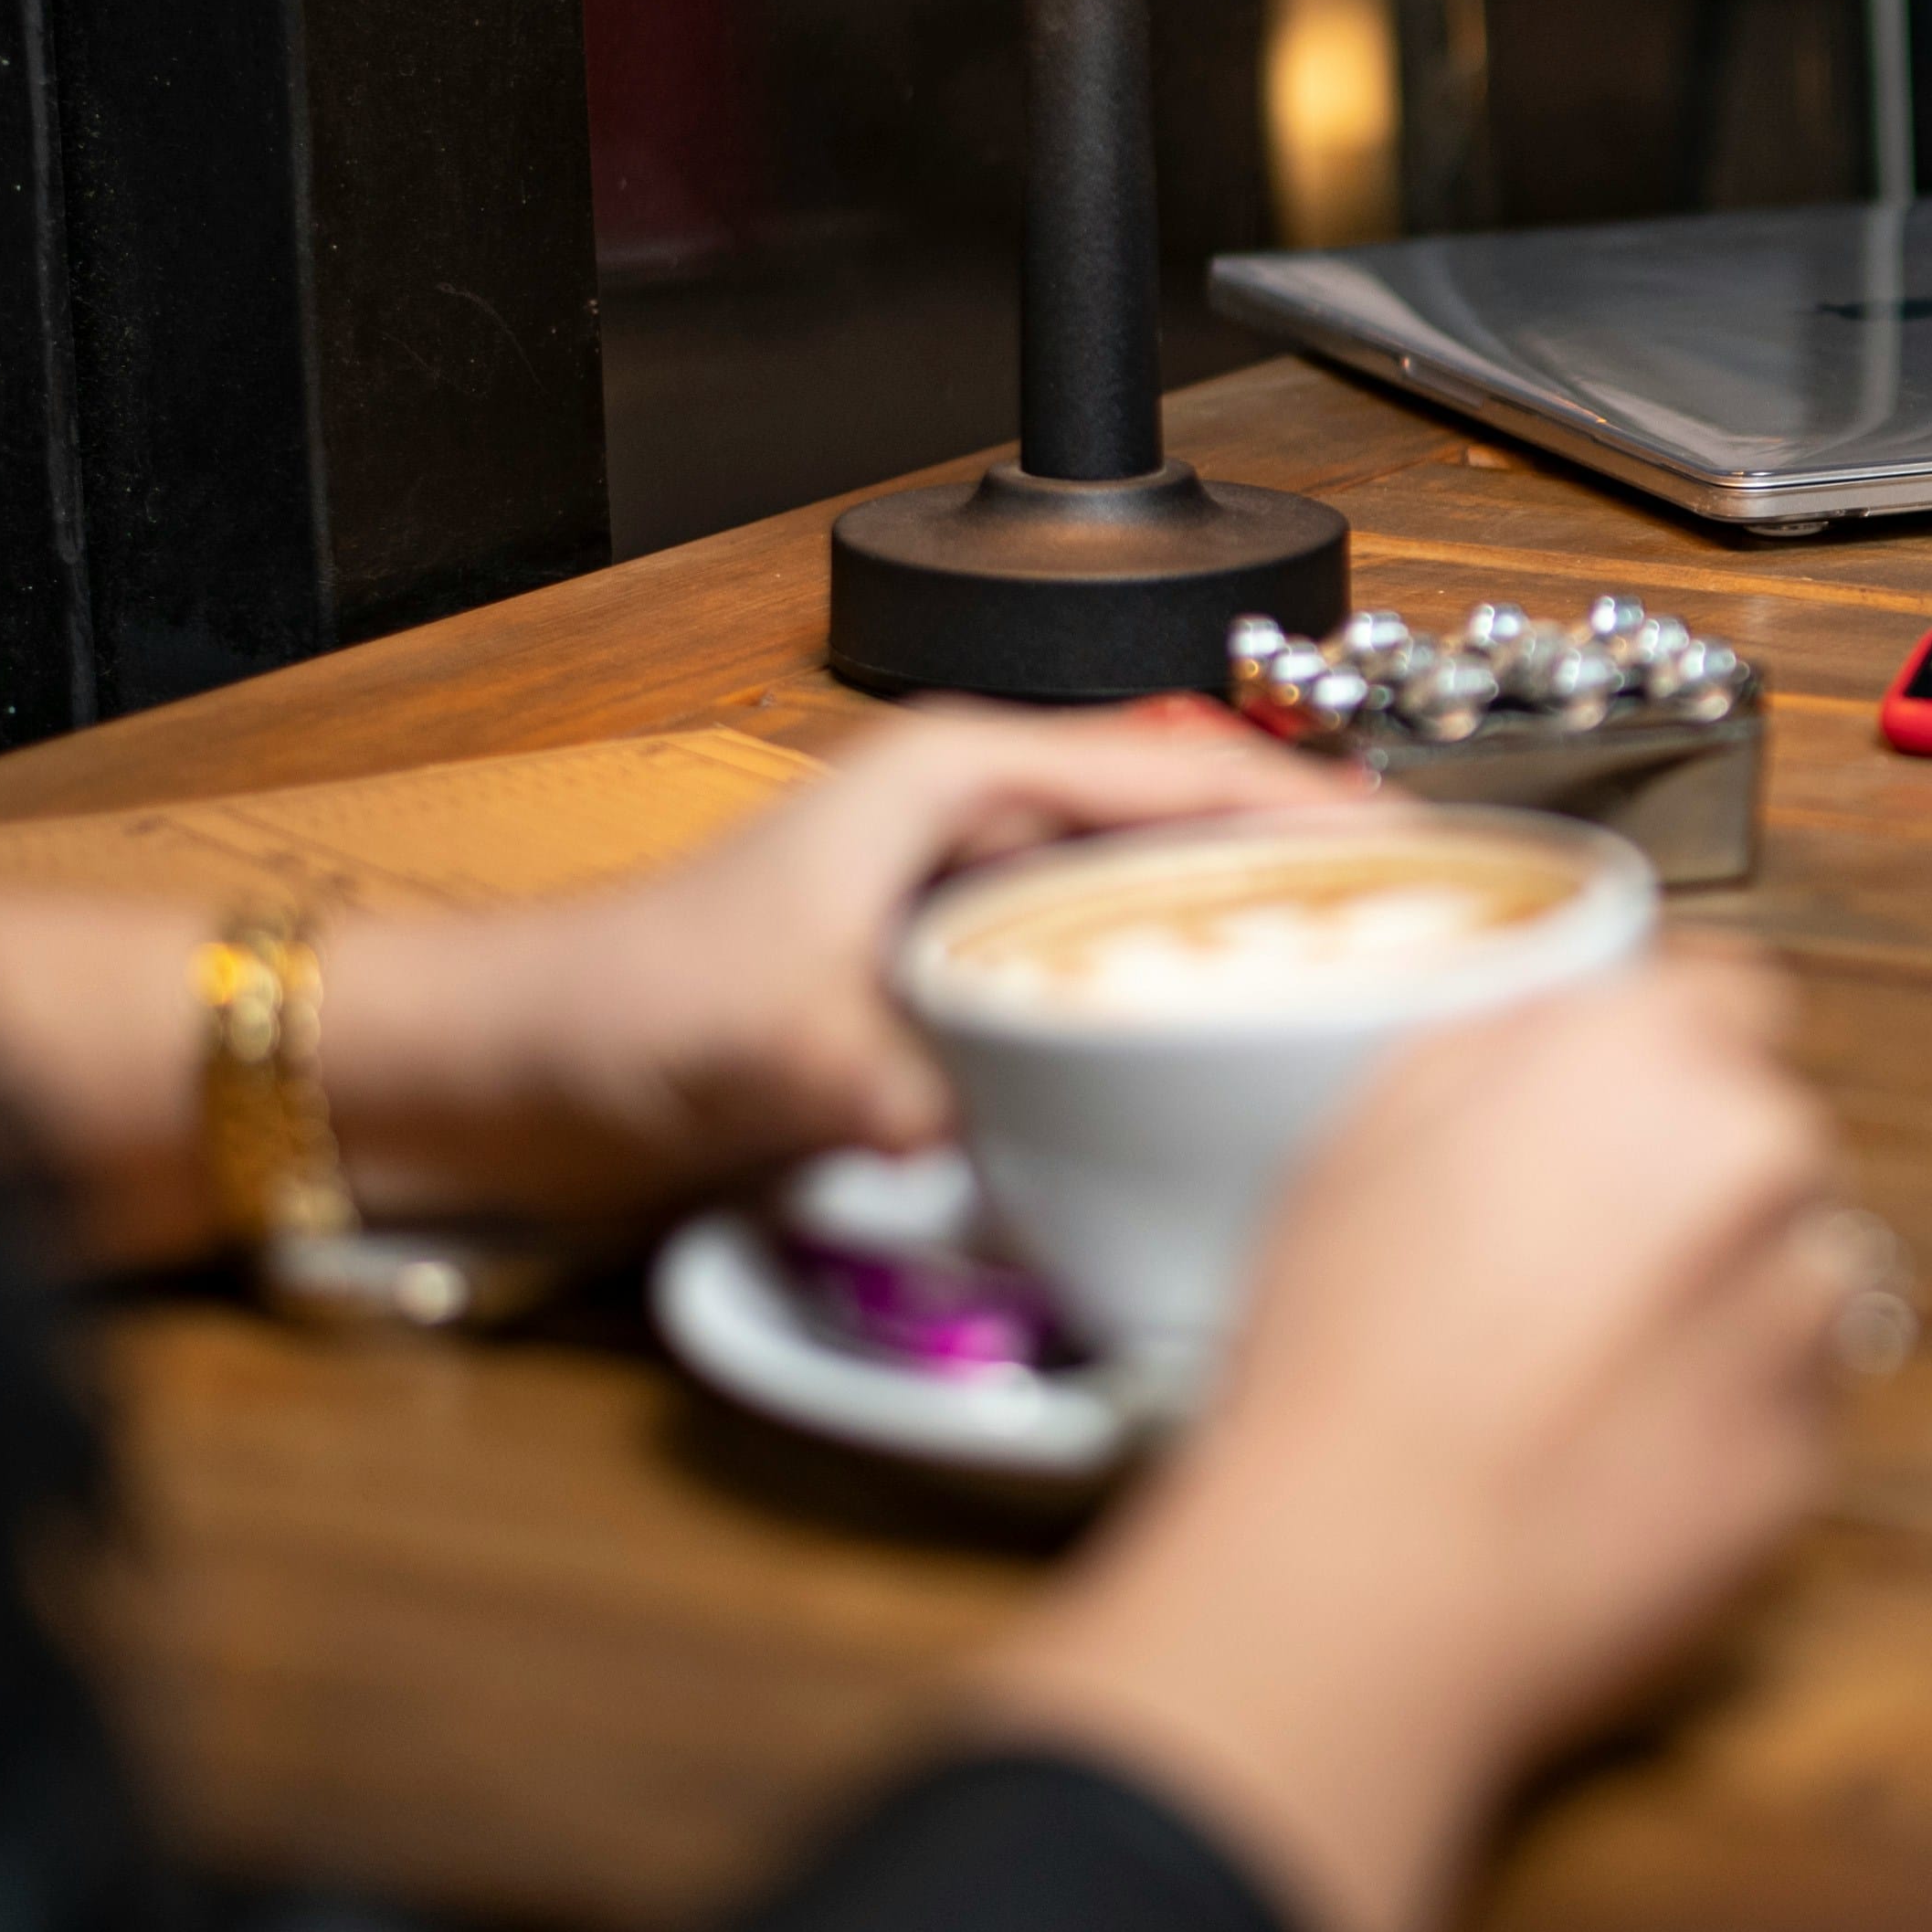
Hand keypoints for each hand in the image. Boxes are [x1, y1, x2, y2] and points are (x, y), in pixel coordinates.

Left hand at [322, 704, 1374, 1231]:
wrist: (494, 1077)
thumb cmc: (609, 1012)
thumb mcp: (782, 1052)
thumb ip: (917, 1098)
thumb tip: (1031, 1163)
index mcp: (953, 778)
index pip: (1180, 768)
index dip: (1312, 812)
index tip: (1430, 857)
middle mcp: (970, 824)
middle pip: (1189, 827)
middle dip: (1311, 879)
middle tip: (1437, 946)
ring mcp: (961, 905)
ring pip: (1150, 906)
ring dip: (1244, 950)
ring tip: (1362, 1009)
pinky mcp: (945, 987)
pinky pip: (1098, 984)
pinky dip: (1170, 1015)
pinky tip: (1220, 1078)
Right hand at [977, 949, 1856, 1931]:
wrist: (1373, 1579)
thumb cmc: (1346, 1363)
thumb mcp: (1367, 1133)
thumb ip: (1503, 1043)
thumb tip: (1569, 1022)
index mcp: (1646, 1055)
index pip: (1732, 996)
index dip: (1673, 1054)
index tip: (1633, 1107)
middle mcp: (1759, 1157)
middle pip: (1765, 1135)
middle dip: (1689, 1183)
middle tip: (1561, 1267)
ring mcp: (1806, 1307)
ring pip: (1795, 1267)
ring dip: (1723, 1298)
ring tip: (1575, 1376)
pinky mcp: (1814, 1444)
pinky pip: (1791, 1399)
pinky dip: (1725, 1412)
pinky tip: (1609, 1452)